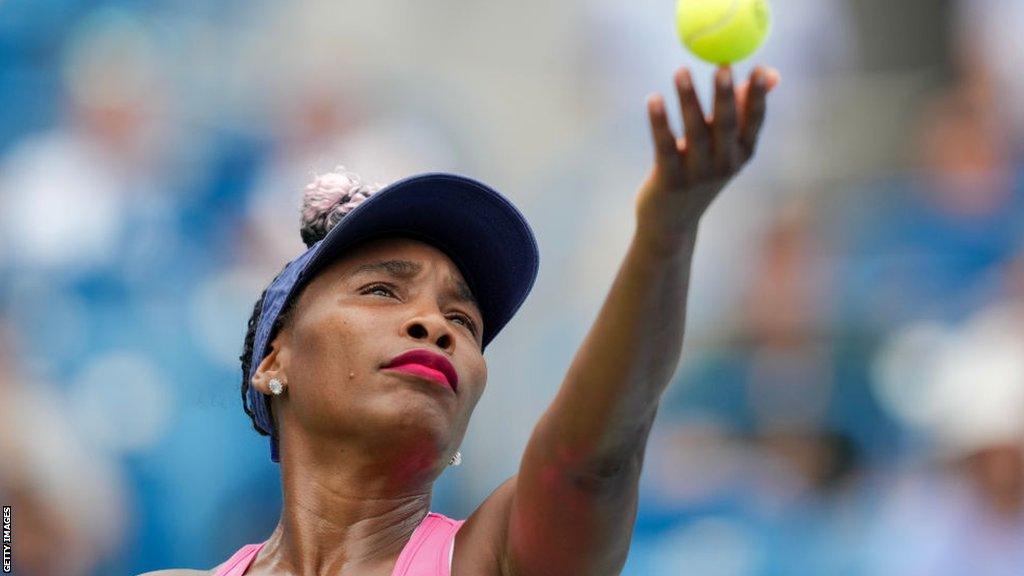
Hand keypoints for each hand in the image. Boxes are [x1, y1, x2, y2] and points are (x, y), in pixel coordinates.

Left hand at [635, 65, 779, 250]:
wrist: (673, 221)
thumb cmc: (700, 171)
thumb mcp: (725, 144)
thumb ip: (743, 108)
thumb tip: (770, 72)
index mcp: (743, 153)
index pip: (755, 121)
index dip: (758, 95)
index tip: (759, 67)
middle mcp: (725, 165)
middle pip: (726, 125)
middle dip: (725, 95)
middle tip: (722, 66)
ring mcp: (698, 176)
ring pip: (694, 132)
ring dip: (688, 100)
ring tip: (681, 70)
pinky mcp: (671, 182)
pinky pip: (665, 146)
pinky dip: (659, 122)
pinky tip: (653, 99)